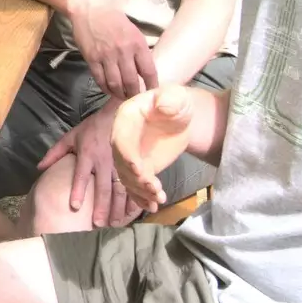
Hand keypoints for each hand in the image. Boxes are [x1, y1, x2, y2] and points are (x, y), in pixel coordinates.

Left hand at [36, 103, 142, 226]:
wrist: (118, 113)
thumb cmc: (92, 128)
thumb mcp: (71, 136)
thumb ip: (55, 153)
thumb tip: (39, 167)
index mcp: (87, 155)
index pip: (81, 175)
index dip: (78, 190)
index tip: (75, 207)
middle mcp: (104, 162)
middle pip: (103, 187)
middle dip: (102, 206)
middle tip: (99, 224)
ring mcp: (121, 165)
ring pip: (121, 189)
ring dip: (118, 207)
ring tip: (115, 223)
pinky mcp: (133, 165)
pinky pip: (135, 185)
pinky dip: (135, 199)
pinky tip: (134, 212)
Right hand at [67, 0, 157, 98]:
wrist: (90, 9)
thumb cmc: (114, 19)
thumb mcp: (133, 31)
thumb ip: (139, 50)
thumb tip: (144, 71)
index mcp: (138, 44)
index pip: (149, 71)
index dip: (152, 86)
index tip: (152, 93)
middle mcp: (123, 51)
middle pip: (132, 82)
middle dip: (135, 94)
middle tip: (136, 100)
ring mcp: (106, 56)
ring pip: (115, 83)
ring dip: (120, 94)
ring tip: (123, 97)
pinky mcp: (92, 58)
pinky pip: (100, 79)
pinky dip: (106, 88)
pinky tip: (109, 90)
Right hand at [110, 85, 195, 211]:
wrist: (181, 116)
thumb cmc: (176, 102)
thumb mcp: (175, 96)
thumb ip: (170, 99)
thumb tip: (163, 106)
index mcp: (126, 119)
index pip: (121, 140)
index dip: (127, 156)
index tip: (138, 170)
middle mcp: (122, 139)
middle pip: (121, 162)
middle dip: (134, 178)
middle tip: (152, 188)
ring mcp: (130, 155)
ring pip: (127, 177)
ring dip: (140, 191)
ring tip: (159, 198)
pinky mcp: (140, 168)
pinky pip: (135, 185)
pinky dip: (142, 198)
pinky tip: (153, 206)